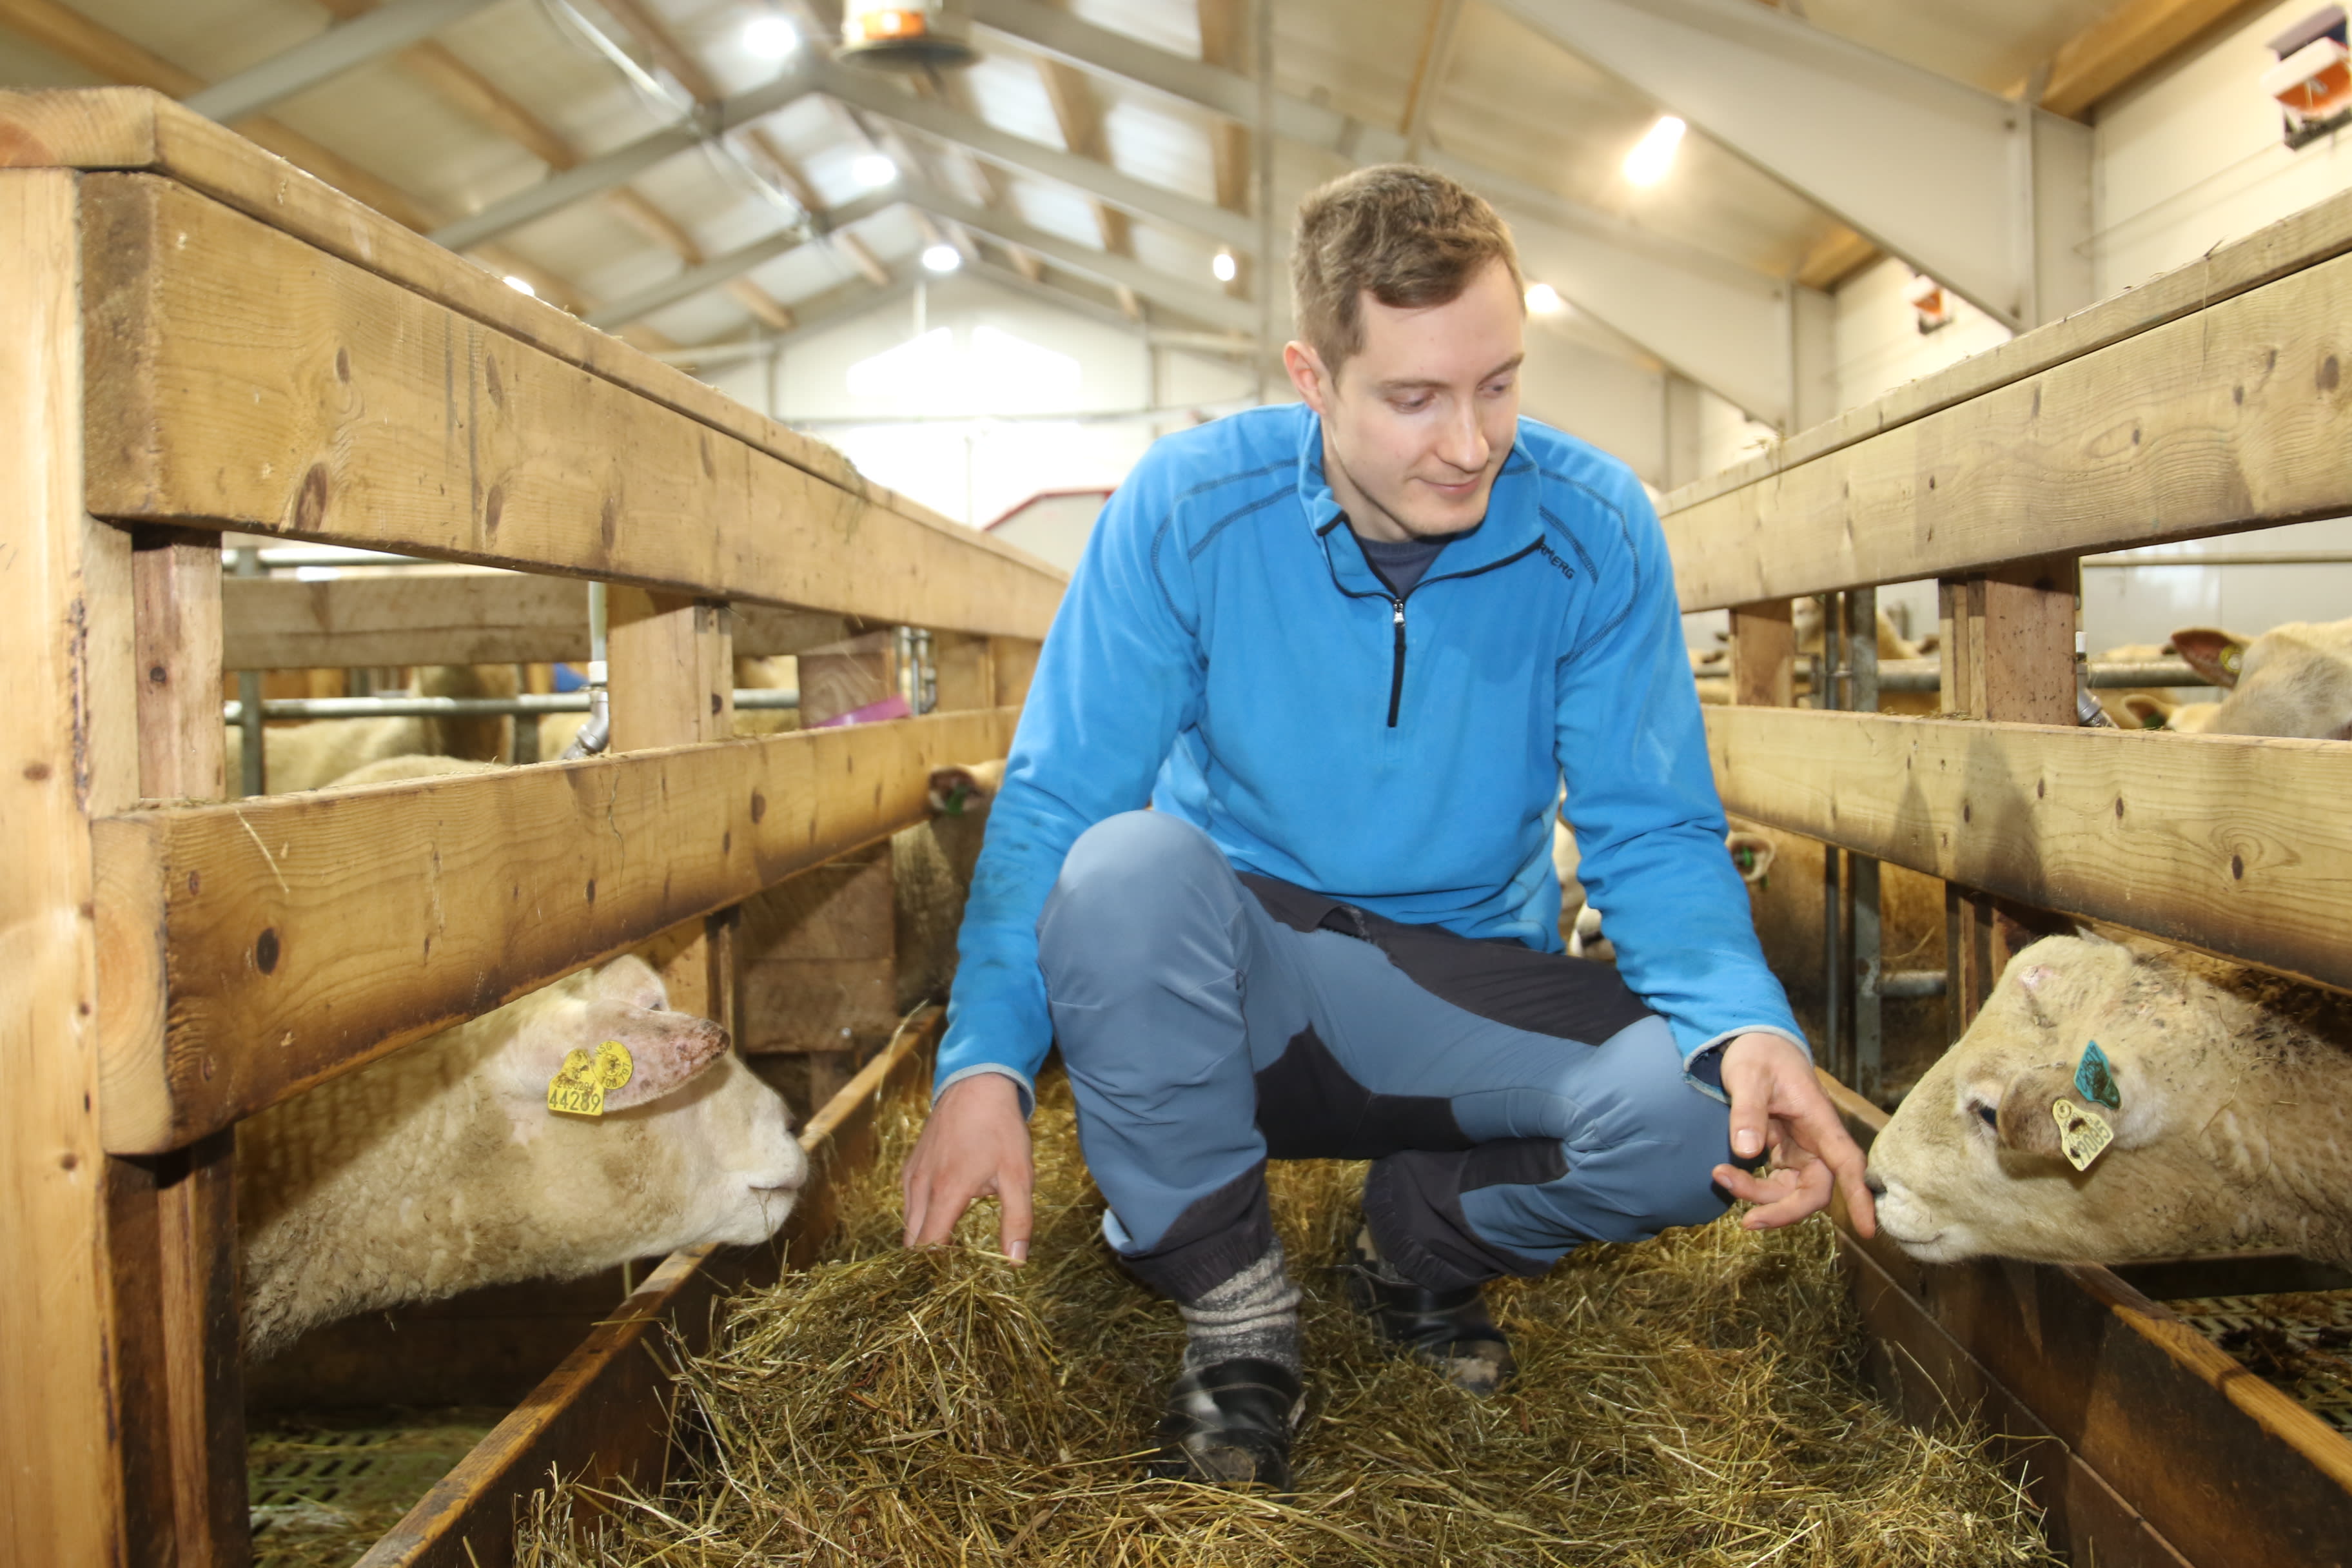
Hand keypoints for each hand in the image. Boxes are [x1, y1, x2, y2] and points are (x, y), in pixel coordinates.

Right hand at [902, 1071, 1034, 1261]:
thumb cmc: (1000, 1128)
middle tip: (954, 1272)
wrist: (977, 1083)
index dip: (938, 1270)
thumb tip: (1015, 1261)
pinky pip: (908, 1202)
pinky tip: (943, 1218)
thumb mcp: (1018, 1175)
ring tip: (950, 1251)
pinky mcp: (911, 1164)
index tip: (956, 1281)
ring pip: (908, 1222)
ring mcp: (912, 1174)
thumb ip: (1017, 1220)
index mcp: (946, 1192)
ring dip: (924, 1239)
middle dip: (929, 1261)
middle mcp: (920, 1186)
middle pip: (913, 1241)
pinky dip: (920, 1217)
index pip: (928, 1248)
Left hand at [1709, 1032, 1876, 1237]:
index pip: (1848, 1164)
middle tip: (1747, 1221)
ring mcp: (1801, 1149)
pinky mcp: (1784, 1152)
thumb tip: (1746, 1151)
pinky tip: (1727, 1175)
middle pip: (1814, 1191)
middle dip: (1783, 1210)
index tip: (1867, 1231)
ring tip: (1719, 1175)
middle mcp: (1816, 1142)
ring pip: (1791, 1190)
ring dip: (1759, 1195)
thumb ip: (1747, 1111)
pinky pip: (1776, 1181)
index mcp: (1821, 1121)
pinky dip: (1754, 1187)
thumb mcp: (1748, 1076)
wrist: (1755, 1043)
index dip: (1859, 1198)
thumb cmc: (1760, 1055)